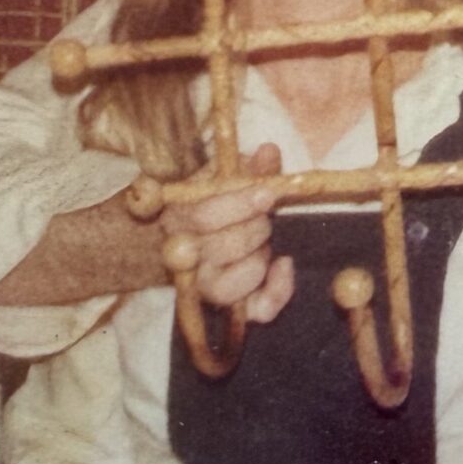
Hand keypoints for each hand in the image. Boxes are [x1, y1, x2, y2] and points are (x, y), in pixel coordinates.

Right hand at [162, 142, 294, 319]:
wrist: (208, 233)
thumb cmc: (218, 200)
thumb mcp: (229, 176)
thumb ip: (249, 167)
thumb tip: (269, 152)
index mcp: (178, 219)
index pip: (203, 217)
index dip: (239, 205)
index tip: (266, 194)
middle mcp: (184, 260)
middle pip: (220, 249)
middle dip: (255, 229)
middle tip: (265, 219)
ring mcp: (204, 288)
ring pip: (229, 286)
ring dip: (258, 259)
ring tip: (263, 243)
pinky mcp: (231, 308)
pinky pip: (256, 311)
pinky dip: (278, 291)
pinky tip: (284, 265)